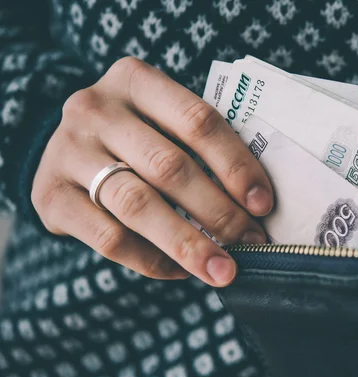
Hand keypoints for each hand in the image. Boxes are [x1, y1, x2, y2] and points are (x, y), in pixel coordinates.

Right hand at [32, 56, 272, 285]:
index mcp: (135, 79)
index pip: (198, 121)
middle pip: (169, 167)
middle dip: (219, 212)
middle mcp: (95, 108)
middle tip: (251, 243)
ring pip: (138, 205)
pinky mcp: (49, 196)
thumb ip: (201, 146)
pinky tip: (179, 271)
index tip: (263, 205)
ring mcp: (67, 151)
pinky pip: (110, 238)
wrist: (64, 148)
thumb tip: (257, 204)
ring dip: (188, 244)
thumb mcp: (163, 120)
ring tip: (222, 270)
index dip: (236, 165)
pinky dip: (151, 260)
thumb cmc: (135, 136)